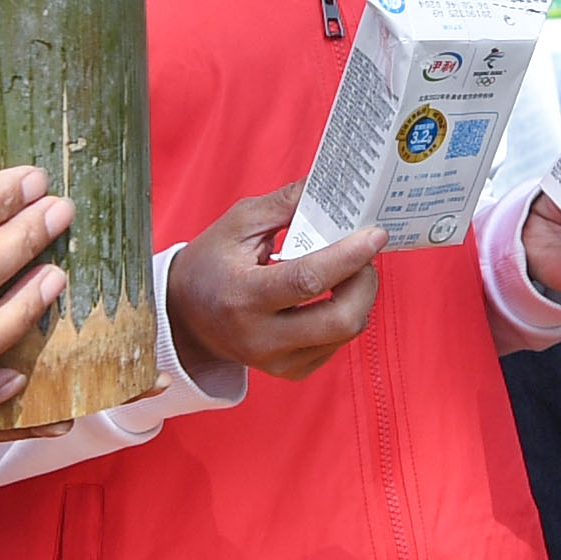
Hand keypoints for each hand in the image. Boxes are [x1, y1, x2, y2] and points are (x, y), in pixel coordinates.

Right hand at [168, 188, 379, 382]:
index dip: (348, 257)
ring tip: (348, 270)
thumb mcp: (238, 223)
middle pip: (339, 320)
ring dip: (359, 297)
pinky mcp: (290, 371)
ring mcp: (277, 361)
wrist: (186, 316)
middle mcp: (261, 337)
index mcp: (243, 296)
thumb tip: (330, 188)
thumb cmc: (211, 264)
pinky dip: (345, 315)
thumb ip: (285, 204)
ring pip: (345, 334)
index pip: (307, 281)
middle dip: (365, 282)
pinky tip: (331, 295)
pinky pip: (337, 345)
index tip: (374, 235)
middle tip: (364, 254)